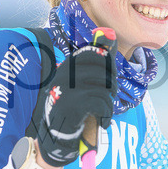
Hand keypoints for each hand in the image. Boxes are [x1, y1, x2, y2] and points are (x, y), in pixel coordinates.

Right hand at [35, 43, 116, 166]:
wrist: (56, 135)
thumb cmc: (73, 106)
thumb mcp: (81, 81)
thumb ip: (97, 59)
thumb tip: (111, 33)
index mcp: (68, 66)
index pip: (95, 53)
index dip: (108, 66)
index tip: (106, 80)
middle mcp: (66, 74)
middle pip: (104, 70)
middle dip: (111, 85)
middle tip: (108, 97)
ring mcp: (68, 89)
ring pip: (105, 89)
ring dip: (108, 104)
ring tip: (102, 112)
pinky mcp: (72, 105)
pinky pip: (101, 103)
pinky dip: (106, 115)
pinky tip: (102, 121)